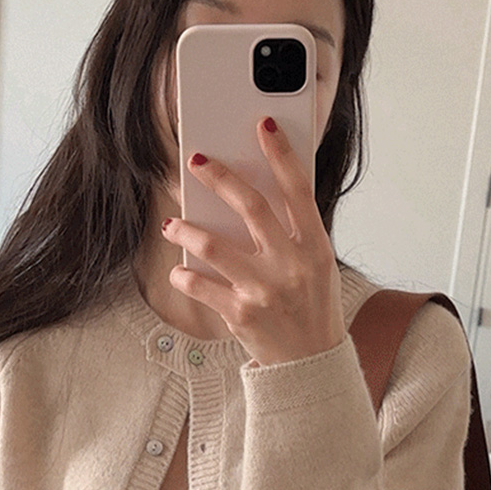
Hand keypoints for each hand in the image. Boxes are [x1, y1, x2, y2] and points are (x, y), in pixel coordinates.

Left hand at [162, 117, 344, 366]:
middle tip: (196, 162)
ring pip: (213, 245)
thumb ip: (294, 234)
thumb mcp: (317, 268)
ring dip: (186, 229)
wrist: (310, 364)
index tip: (263, 124)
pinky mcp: (241, 315)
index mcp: (315, 247)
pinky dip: (184, 276)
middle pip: (251, 206)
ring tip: (173, 225)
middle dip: (219, 178)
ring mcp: (264, 290)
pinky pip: (200, 285)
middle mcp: (291, 265)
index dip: (281, 154)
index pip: (298, 190)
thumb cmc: (312, 309)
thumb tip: (253, 195)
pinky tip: (178, 272)